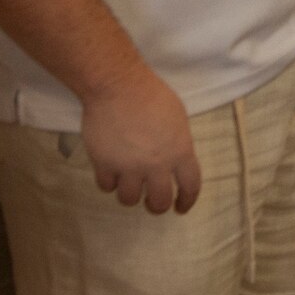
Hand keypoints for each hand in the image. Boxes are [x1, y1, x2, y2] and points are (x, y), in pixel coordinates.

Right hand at [81, 66, 202, 213]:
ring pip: (129, 200)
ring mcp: (128, 167)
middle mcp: (156, 165)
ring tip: (129, 184)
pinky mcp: (104, 165)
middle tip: (152, 202)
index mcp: (180, 152)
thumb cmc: (152, 95)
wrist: (118, 86)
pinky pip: (106, 187)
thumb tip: (175, 160)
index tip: (181, 207)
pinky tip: (111, 173)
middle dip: (156, 206)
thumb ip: (178, 144)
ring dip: (130, 194)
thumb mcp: (178, 119)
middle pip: (159, 202)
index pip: (190, 186)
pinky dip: (109, 182)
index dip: (187, 201)